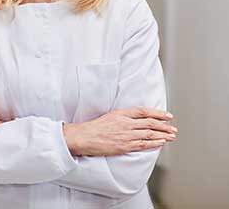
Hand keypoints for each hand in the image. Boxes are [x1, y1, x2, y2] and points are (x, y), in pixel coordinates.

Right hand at [63, 107, 177, 155]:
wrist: (84, 137)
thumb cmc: (93, 128)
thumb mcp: (108, 117)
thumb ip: (122, 118)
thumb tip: (135, 120)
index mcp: (121, 114)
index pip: (144, 112)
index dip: (157, 113)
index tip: (167, 116)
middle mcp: (125, 123)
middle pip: (150, 123)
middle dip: (164, 126)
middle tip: (173, 128)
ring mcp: (126, 135)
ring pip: (149, 134)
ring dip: (163, 135)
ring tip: (171, 136)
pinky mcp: (125, 146)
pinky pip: (143, 144)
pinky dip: (154, 143)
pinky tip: (161, 142)